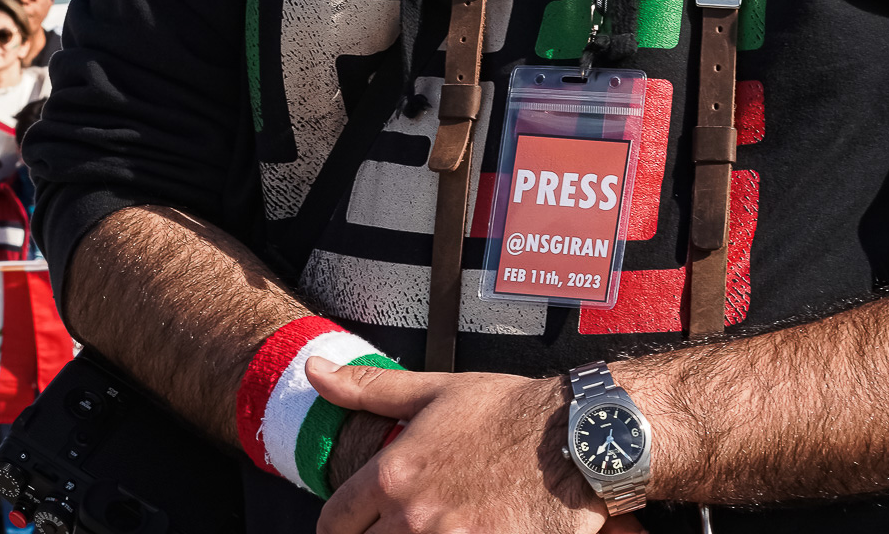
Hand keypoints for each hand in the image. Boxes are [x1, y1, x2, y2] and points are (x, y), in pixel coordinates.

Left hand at [308, 358, 645, 532]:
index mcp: (395, 476)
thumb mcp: (435, 391)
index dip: (336, 527)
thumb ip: (368, 390)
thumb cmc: (507, 412)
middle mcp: (415, 520)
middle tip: (389, 524)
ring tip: (430, 526)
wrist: (574, 439)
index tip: (349, 525)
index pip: (335, 523)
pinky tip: (465, 531)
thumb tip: (315, 371)